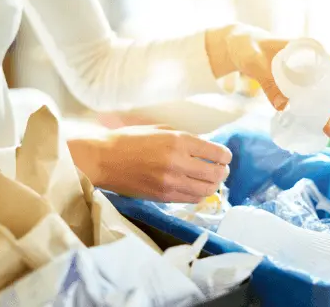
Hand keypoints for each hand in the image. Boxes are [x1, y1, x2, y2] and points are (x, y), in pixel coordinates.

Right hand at [68, 125, 231, 202]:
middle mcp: (178, 162)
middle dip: (223, 171)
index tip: (224, 156)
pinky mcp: (163, 196)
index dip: (225, 156)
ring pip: (207, 190)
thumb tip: (207, 147)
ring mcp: (171, 182)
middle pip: (216, 174)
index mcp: (178, 141)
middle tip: (221, 169)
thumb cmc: (130, 139)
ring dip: (213, 185)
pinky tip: (196, 187)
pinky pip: (192, 199)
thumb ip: (185, 138)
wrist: (104, 159)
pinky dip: (199, 194)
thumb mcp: (161, 130)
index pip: (217, 152)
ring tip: (211, 180)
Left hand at [206, 24, 329, 136]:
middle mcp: (314, 61)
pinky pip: (317, 97)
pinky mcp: (302, 84)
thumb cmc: (249, 49)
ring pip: (329, 93)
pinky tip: (323, 127)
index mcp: (309, 50)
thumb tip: (283, 106)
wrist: (242, 48)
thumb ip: (266, 80)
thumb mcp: (254, 62)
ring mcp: (309, 73)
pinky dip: (322, 111)